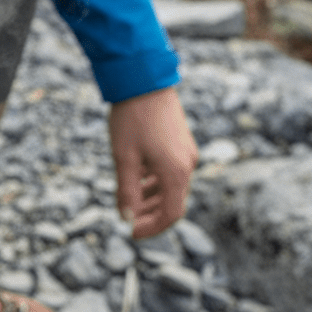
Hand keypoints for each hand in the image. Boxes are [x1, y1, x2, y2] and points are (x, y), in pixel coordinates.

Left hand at [107, 86, 197, 238]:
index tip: (132, 233)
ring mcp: (185, 151)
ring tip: (129, 201)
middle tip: (128, 219)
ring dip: (151, 197)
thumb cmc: (132, 117)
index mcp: (175, 172)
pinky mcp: (180, 140)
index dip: (153, 228)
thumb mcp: (124, 157)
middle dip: (150, 213)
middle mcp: (186, 163)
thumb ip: (127, 190)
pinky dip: (155, 179)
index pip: (171, 214)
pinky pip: (170, 169)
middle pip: (172, 201)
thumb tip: (127, 219)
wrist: (144, 78)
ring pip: (170, 185)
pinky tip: (137, 178)